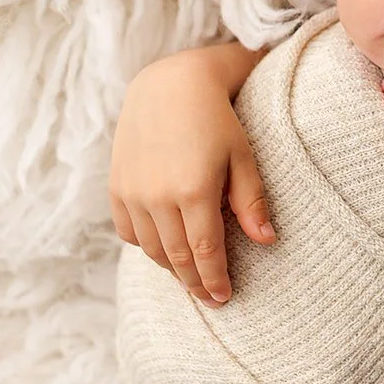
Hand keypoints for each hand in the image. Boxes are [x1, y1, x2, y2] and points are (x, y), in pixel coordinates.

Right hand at [108, 44, 273, 305]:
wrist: (169, 85)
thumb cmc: (217, 119)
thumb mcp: (242, 156)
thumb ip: (251, 201)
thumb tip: (267, 241)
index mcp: (194, 190)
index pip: (205, 253)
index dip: (214, 280)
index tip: (225, 298)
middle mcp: (158, 196)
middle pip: (177, 258)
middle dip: (195, 283)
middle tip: (211, 298)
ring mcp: (133, 192)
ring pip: (150, 250)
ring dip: (171, 268)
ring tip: (190, 277)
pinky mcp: (116, 186)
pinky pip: (127, 231)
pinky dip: (145, 246)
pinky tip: (163, 247)